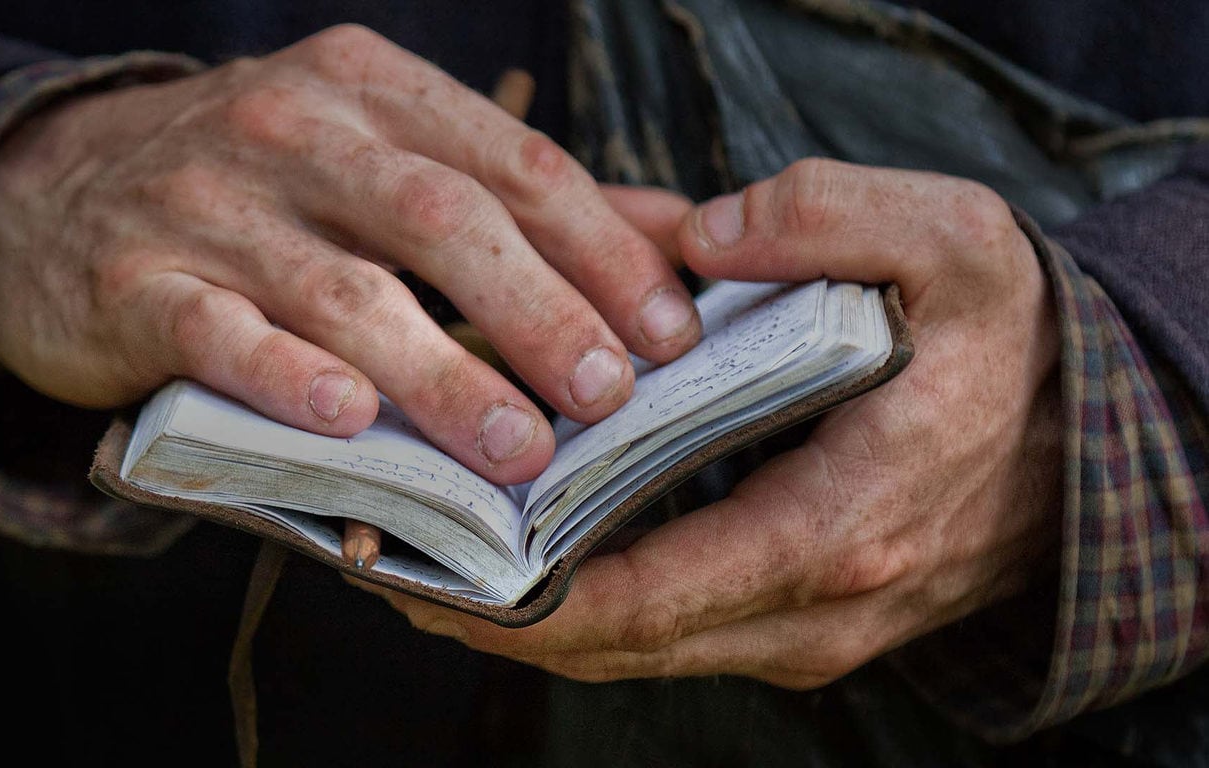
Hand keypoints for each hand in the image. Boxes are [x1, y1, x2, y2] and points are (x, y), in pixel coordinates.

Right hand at [0, 25, 700, 484]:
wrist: (52, 190)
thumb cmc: (259, 187)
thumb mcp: (379, 154)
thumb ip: (515, 195)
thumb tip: (674, 239)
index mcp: (371, 89)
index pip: (515, 164)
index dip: (604, 251)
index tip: (669, 334)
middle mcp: (293, 130)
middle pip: (443, 221)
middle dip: (541, 312)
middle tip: (608, 396)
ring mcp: (209, 205)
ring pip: (344, 289)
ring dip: (441, 372)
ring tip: (517, 446)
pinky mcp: (139, 285)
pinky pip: (221, 333)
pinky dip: (288, 377)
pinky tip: (349, 420)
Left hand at [368, 159, 1063, 686]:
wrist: (1091, 439)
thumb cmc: (1016, 347)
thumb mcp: (955, 242)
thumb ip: (828, 216)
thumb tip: (700, 237)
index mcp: (834, 527)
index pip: (643, 596)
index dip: (519, 596)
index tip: (424, 565)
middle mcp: (812, 609)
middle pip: (615, 643)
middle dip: (493, 613)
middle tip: (389, 556)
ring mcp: (805, 629)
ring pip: (636, 649)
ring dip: (529, 614)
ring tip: (429, 557)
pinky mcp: (799, 619)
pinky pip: (672, 629)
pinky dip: (589, 600)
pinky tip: (523, 552)